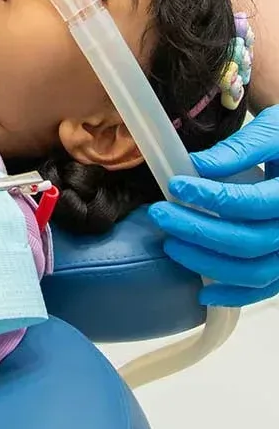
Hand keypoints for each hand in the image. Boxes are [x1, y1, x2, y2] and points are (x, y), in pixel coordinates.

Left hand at [149, 106, 278, 306]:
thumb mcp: (270, 133)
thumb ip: (238, 150)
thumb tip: (195, 165)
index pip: (250, 202)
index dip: (211, 197)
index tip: (175, 184)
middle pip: (249, 241)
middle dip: (199, 231)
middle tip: (160, 214)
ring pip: (255, 271)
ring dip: (208, 263)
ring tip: (171, 245)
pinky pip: (265, 288)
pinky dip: (234, 294)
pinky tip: (203, 291)